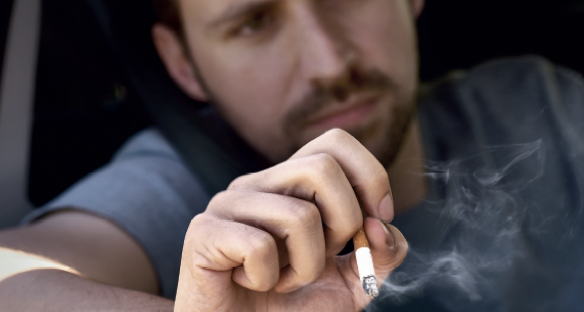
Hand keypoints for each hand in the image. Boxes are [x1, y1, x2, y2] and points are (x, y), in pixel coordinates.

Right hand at [175, 129, 408, 311]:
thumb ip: (381, 254)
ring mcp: (227, 204)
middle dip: (343, 223)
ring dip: (306, 267)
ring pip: (299, 216)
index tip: (375, 221)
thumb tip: (379, 225)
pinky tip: (253, 284)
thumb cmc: (292, 310)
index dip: (369, 177)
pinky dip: (268, 279)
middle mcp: (258, 184)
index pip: (335, 143)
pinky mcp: (203, 232)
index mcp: (291, 184)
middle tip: (323, 259)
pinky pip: (259, 247)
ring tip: (283, 282)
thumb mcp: (353, 283)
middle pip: (322, 167)